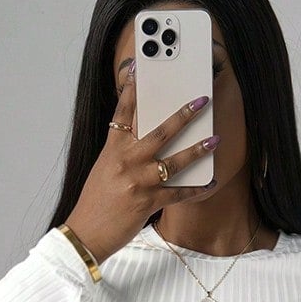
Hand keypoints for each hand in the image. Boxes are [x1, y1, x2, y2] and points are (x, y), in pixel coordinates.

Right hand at [63, 58, 222, 264]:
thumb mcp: (104, 169)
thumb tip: (144, 142)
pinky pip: (178, 194)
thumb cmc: (95, 203)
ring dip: (197, 150)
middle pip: (159, 131)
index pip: (123, 112)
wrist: (86, 233)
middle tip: (200, 101)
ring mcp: (138, 181)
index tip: (139, 68)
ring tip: (214, 140)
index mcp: (113, 149)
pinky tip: (209, 184)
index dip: (131, 88)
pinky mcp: (148, 202)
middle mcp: (126, 161)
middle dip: (183, 115)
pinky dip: (196, 189)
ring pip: (174, 161)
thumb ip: (122, 153)